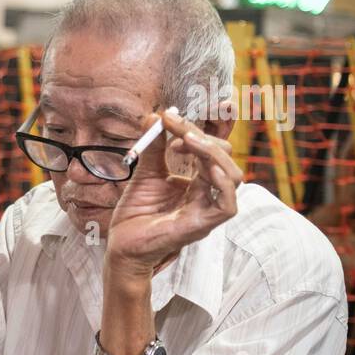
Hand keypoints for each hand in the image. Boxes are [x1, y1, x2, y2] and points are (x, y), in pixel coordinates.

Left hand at [105, 109, 243, 279]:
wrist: (122, 244)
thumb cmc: (136, 213)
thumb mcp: (145, 173)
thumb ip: (154, 147)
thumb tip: (155, 116)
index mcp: (198, 180)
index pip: (214, 149)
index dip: (209, 127)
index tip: (192, 110)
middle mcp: (208, 193)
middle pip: (223, 158)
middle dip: (202, 135)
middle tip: (174, 127)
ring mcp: (208, 209)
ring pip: (232, 177)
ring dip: (212, 153)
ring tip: (186, 140)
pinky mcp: (203, 225)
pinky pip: (227, 205)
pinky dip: (222, 184)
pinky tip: (207, 168)